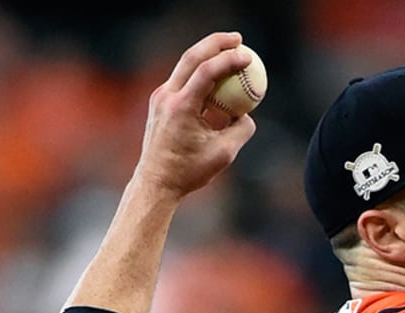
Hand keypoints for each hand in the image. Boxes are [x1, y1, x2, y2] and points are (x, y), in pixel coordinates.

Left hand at [134, 31, 257, 198]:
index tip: (248, 56)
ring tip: (230, 51)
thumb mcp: (224, 153)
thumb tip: (248, 114)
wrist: (156, 182)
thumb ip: (241, 129)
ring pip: (185, 65)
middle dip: (216, 43)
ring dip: (207, 55)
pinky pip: (183, 81)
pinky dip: (200, 73)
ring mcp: (160, 97)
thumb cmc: (189, 171)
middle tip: (238, 39)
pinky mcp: (160, 102)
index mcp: (182, 107)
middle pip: (191, 57)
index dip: (229, 60)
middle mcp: (167, 97)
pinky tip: (217, 76)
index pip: (207, 71)